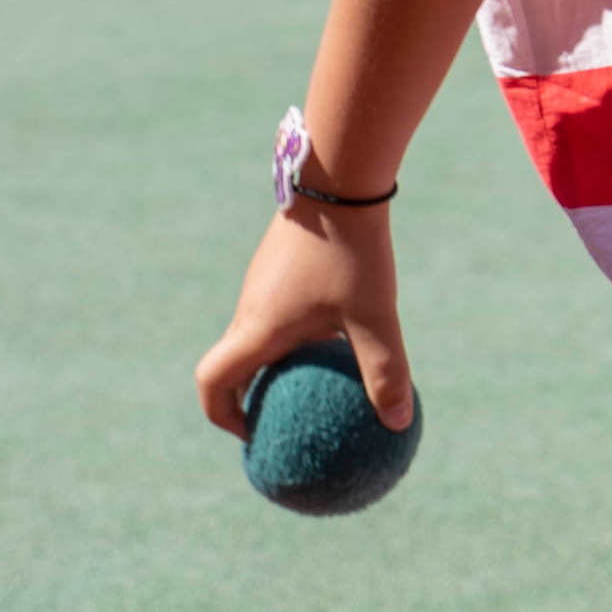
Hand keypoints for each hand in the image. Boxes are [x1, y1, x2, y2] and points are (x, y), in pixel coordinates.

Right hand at [196, 199, 413, 442]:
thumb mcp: (374, 316)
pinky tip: (341, 337)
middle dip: (251, 397)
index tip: (252, 434)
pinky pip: (277, 313)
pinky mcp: (280, 265)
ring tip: (319, 384)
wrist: (338, 176)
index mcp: (257, 328)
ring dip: (274, 364)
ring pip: (257, 336)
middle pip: (233, 364)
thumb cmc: (352, 249)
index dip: (221, 415)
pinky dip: (293, 336)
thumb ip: (385, 370)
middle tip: (287, 420)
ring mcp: (262, 283)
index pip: (212, 382)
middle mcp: (250, 307)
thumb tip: (399, 424)